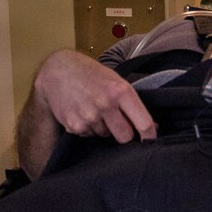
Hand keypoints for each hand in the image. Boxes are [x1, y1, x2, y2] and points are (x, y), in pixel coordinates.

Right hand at [34, 51, 156, 144]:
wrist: (58, 70)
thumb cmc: (91, 74)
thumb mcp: (115, 81)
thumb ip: (132, 104)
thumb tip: (153, 126)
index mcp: (120, 91)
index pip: (143, 122)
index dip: (149, 135)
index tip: (150, 140)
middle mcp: (105, 104)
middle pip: (125, 136)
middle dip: (124, 133)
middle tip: (118, 123)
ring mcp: (89, 116)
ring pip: (105, 135)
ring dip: (103, 128)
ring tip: (93, 109)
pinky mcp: (75, 125)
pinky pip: (89, 135)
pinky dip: (88, 128)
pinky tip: (82, 112)